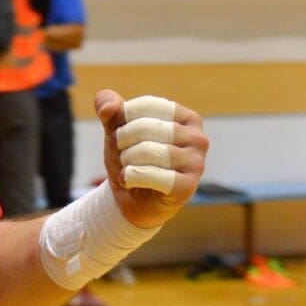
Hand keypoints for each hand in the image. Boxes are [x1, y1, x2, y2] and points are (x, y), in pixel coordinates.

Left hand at [97, 89, 208, 229]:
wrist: (130, 199)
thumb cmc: (130, 157)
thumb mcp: (116, 129)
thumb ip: (109, 108)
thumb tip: (107, 106)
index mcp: (187, 117)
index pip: (147, 105)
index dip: (123, 118)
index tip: (120, 132)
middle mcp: (198, 138)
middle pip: (147, 127)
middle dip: (123, 140)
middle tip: (122, 153)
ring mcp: (197, 164)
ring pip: (148, 151)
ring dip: (126, 160)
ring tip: (127, 167)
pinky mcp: (187, 187)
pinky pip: (150, 175)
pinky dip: (130, 176)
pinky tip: (129, 181)